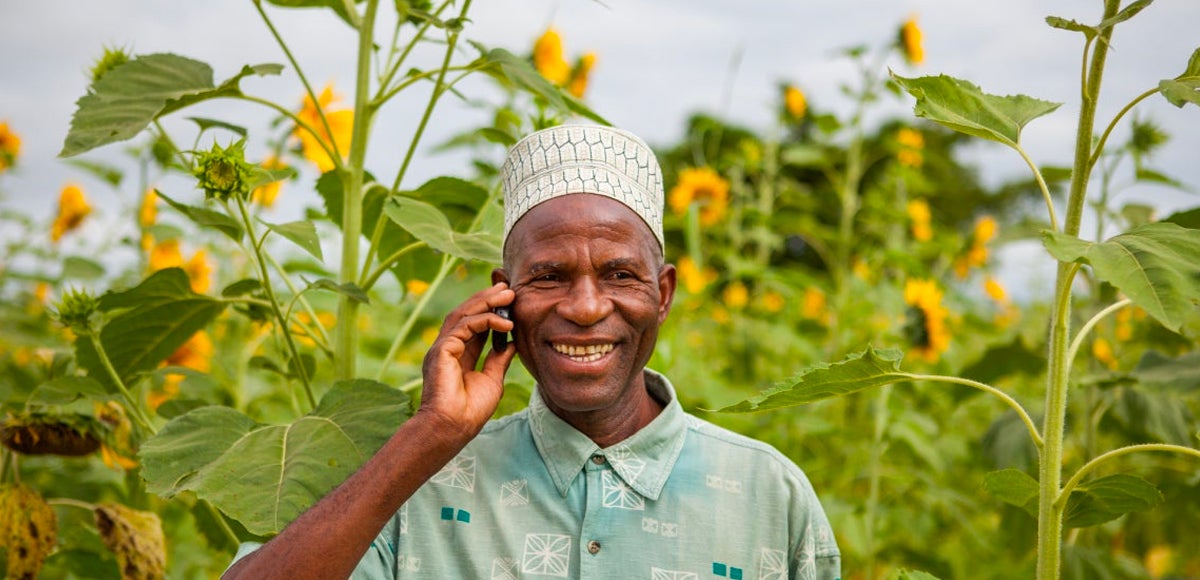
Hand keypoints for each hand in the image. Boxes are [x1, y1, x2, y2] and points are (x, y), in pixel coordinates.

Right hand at [419, 282, 516, 439]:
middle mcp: (448, 347)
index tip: (509, 299)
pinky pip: (464, 326)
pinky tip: (505, 323)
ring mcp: (442, 347)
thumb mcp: (492, 379)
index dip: (491, 310)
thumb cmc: (470, 411)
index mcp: (458, 355)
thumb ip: (498, 359)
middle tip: (508, 287)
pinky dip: (485, 320)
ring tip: (507, 294)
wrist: (453, 428)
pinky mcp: (441, 350)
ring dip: (486, 302)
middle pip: (467, 313)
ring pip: (463, 314)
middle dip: (487, 298)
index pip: (475, 324)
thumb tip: (511, 343)